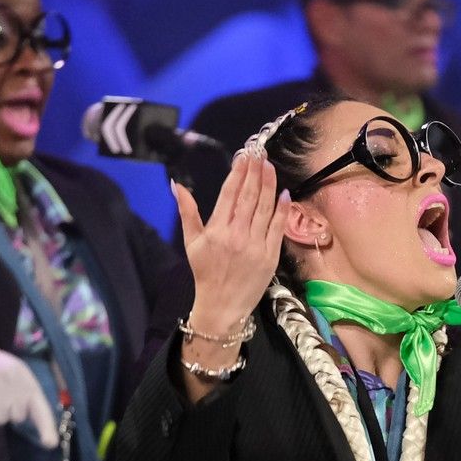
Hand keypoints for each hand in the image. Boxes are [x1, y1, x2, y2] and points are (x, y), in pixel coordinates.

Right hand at [176, 151, 287, 332]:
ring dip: (269, 185)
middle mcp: (237, 235)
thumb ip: (187, 211)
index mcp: (217, 230)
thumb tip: (176, 184)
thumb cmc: (205, 273)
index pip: (229, 194)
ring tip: (270, 167)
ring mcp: (256, 245)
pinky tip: (284, 193)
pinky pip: (278, 227)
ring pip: (265, 208)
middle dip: (255, 172)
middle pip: (249, 196)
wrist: (222, 306)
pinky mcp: (270, 256)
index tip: (244, 156)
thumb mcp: (191, 242)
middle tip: (260, 154)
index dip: (238, 173)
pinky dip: (282, 209)